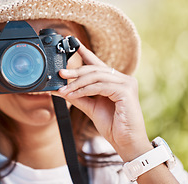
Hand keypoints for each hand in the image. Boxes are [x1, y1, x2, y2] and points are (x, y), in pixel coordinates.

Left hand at [58, 41, 151, 160]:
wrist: (126, 142)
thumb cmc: (113, 125)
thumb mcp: (91, 107)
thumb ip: (78, 96)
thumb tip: (60, 88)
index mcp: (116, 81)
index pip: (98, 64)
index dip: (86, 54)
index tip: (74, 44)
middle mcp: (123, 79)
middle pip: (95, 69)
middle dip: (76, 71)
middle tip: (61, 73)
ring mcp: (127, 83)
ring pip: (96, 76)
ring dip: (77, 83)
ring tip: (64, 90)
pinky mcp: (126, 91)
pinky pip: (100, 86)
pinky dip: (85, 90)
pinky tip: (74, 94)